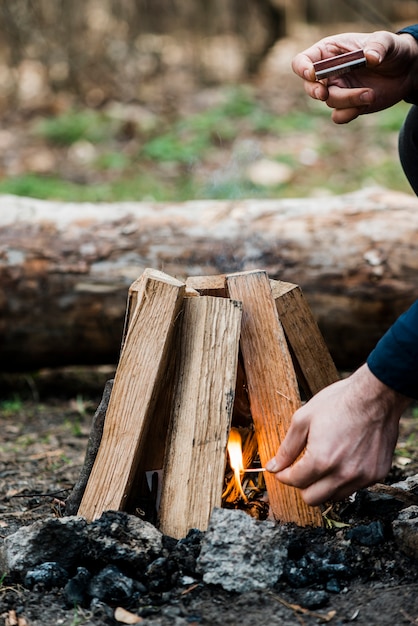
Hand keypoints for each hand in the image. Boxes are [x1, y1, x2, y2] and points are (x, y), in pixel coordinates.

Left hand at [266, 364, 410, 505]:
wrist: (376, 395)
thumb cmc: (339, 402)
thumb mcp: (303, 419)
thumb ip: (287, 448)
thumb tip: (273, 467)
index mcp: (321, 460)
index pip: (295, 482)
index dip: (284, 475)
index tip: (283, 469)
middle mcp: (343, 474)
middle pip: (312, 499)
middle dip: (302, 484)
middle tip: (301, 468)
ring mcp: (363, 477)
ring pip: (334, 496)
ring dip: (323, 484)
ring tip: (323, 462)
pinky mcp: (377, 474)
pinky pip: (354, 487)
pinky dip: (344, 479)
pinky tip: (343, 459)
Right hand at [292, 30, 417, 122]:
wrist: (405, 71)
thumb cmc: (390, 50)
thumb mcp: (386, 41)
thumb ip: (378, 46)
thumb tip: (370, 57)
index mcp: (329, 52)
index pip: (303, 60)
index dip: (303, 68)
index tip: (313, 74)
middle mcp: (328, 73)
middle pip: (309, 86)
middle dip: (315, 91)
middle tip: (324, 93)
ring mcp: (337, 91)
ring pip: (329, 102)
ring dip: (348, 99)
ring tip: (370, 93)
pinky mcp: (347, 107)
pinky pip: (338, 116)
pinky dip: (349, 113)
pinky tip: (366, 103)